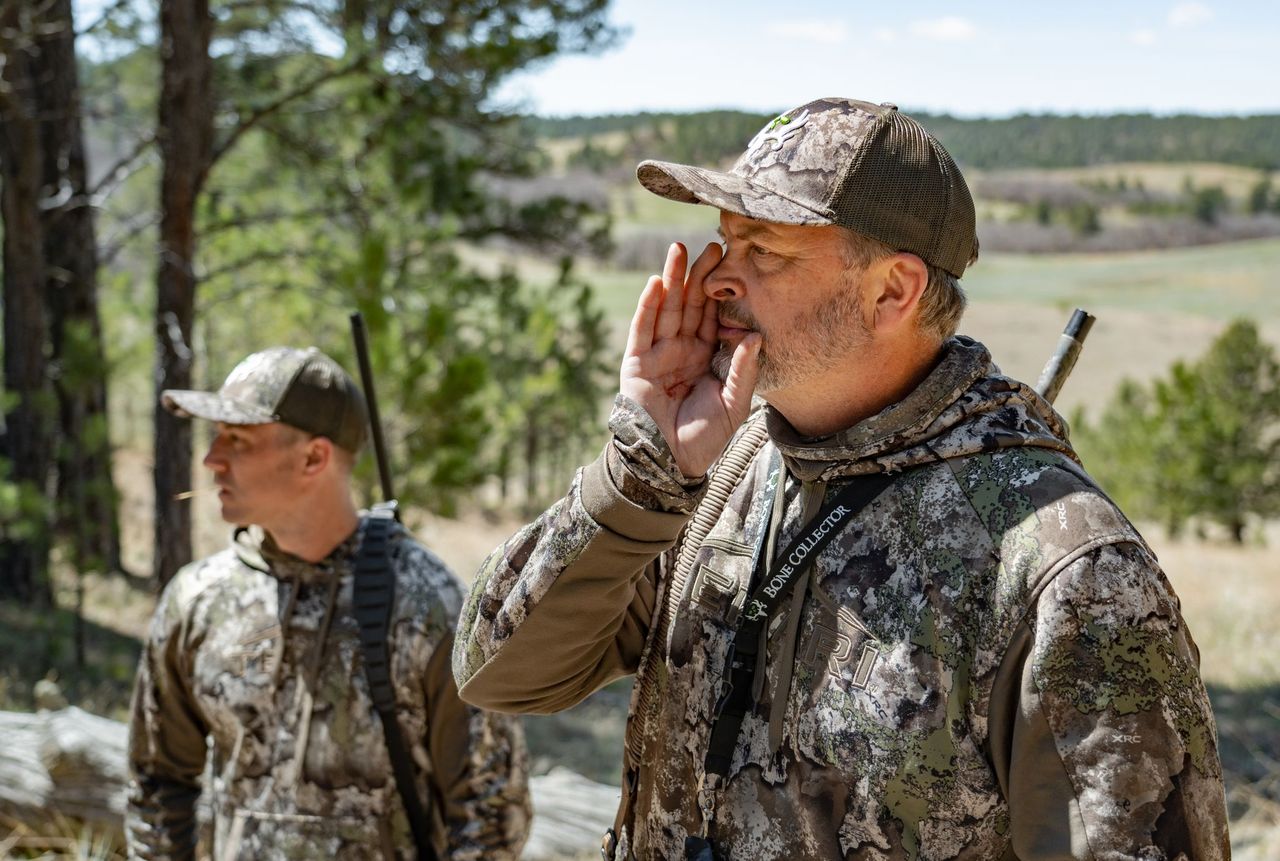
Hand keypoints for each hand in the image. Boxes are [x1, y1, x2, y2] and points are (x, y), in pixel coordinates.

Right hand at [620, 241, 760, 477]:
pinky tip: (656, 282)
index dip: (720, 290)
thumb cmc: (705, 438)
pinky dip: (648, 305)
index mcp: (706, 357)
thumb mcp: (734, 403)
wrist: (672, 462)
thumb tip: (755, 335)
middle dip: (699, 275)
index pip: (712, 316)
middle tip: (713, 245)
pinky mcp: (637, 363)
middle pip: (690, 305)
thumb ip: (744, 370)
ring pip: (666, 309)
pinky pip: (643, 329)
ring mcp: (658, 354)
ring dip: (672, 279)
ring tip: (679, 249)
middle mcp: (682, 350)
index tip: (731, 261)